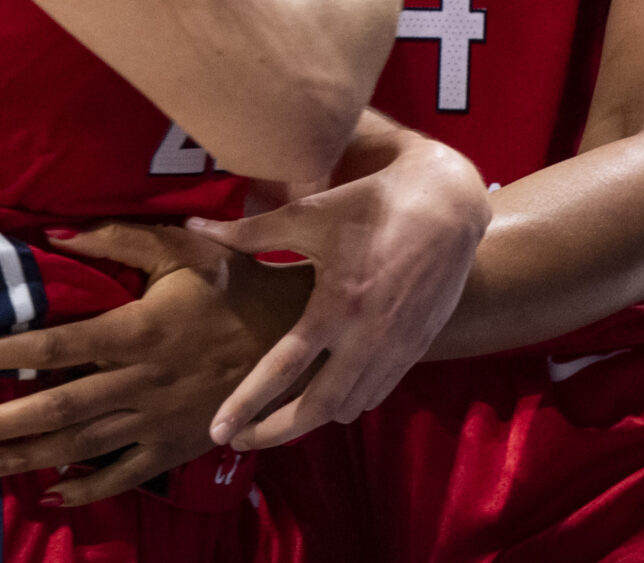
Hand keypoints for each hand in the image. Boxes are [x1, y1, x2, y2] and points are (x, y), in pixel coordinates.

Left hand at [0, 224, 308, 506]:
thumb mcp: (182, 249)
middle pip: (52, 410)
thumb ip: (117, 239)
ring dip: (21, 458)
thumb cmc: (237, 282)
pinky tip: (49, 495)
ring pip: (78, 447)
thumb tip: (52, 234)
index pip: (51, 346)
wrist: (300, 336)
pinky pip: (123, 475)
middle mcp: (139, 382)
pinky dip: (85, 490)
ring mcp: (157, 421)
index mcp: (136, 331)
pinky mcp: (177, 446)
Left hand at [187, 130, 488, 449]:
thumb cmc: (372, 203)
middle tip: (240, 440)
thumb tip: (195, 226)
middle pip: (316, 409)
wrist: (448, 204)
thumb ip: (251, 230)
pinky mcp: (416, 347)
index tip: (219, 430)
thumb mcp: (310, 213)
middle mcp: (367, 337)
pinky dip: (347, 403)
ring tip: (278, 418)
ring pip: (347, 408)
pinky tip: (328, 395)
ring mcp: (396, 347)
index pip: (284, 370)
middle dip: (274, 433)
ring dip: (311, 420)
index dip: (247, 404)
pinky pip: (376, 393)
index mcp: (336, 306)